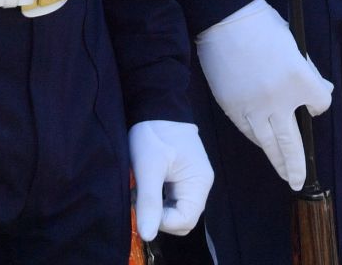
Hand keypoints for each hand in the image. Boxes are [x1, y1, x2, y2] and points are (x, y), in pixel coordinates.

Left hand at [130, 120, 213, 239]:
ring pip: (176, 210)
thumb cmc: (154, 134)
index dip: (162, 221)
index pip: (185, 220)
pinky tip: (144, 187)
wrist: (156, 105)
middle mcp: (201, 184)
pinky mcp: (183, 177)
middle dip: (159, 216)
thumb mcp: (148, 167)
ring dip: (156, 208)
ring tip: (140, 191)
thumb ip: (150, 201)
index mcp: (199, 182)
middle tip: (140, 198)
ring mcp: (192, 180)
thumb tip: (148, 235)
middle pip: (183, 219)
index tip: (143, 205)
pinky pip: (173, 200)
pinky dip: (157, 200)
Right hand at [196, 0, 334, 190]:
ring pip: (268, 144)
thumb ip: (309, 72)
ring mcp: (254, 106)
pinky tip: (263, 146)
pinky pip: (249, 132)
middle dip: (297, 164)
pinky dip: (258, 141)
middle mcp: (279, 98)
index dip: (318, 103)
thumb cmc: (264, 27)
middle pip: (292, 141)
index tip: (314, 100)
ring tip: (284, 174)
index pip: (319, 104)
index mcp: (299, 79)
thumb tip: (321, 90)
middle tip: (299, 181)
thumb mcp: (295, 45)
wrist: (225, 21)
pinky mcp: (233, 108)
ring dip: (277, 161)